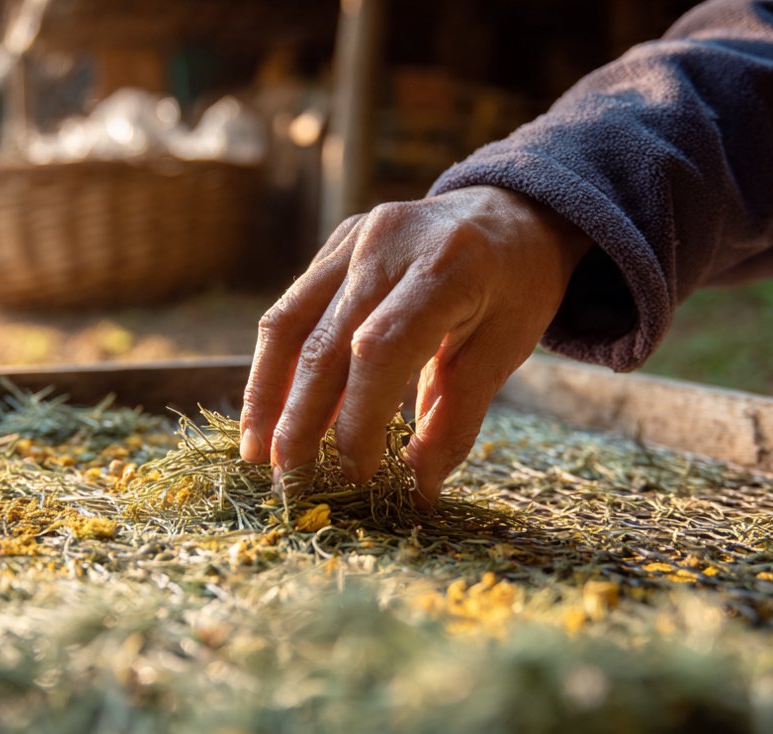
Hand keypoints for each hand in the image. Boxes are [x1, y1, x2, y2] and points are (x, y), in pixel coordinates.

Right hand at [239, 185, 593, 503]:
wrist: (510, 208)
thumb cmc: (516, 285)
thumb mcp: (508, 349)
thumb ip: (459, 416)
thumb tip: (417, 487)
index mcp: (446, 267)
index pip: (380, 351)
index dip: (359, 419)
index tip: (356, 473)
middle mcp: (388, 244)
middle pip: (324, 342)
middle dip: (300, 420)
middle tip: (288, 482)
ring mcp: (354, 238)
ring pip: (289, 322)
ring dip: (267, 394)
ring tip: (256, 452)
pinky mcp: (335, 244)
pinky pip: (292, 307)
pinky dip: (276, 363)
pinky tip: (270, 410)